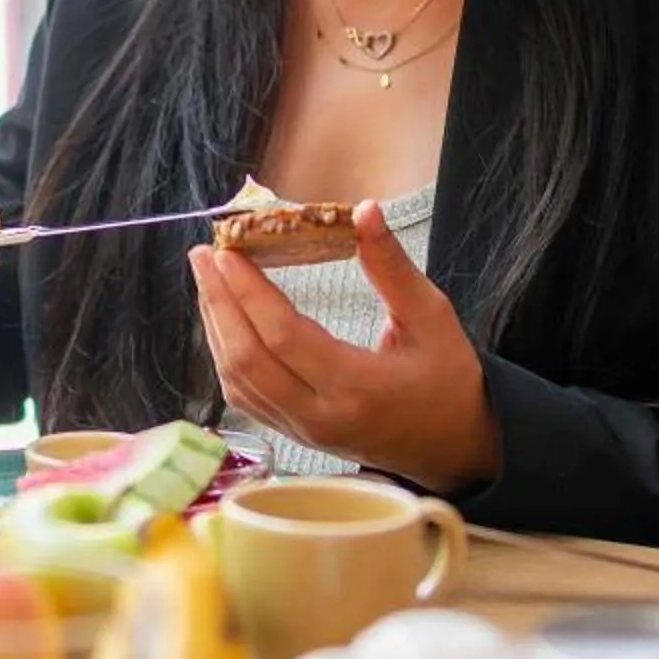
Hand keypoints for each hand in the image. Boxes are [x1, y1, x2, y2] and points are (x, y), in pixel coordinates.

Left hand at [188, 199, 500, 491]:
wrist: (454, 448)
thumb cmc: (448, 380)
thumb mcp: (432, 318)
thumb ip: (393, 267)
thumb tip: (363, 210)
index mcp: (358, 387)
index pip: (285, 336)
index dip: (250, 292)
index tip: (229, 250)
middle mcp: (321, 416)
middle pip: (248, 360)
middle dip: (218, 303)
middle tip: (203, 254)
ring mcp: (303, 431)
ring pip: (238, 382)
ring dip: (216, 327)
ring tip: (208, 280)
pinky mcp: (295, 435)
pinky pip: (246, 397)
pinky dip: (227, 355)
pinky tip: (224, 321)